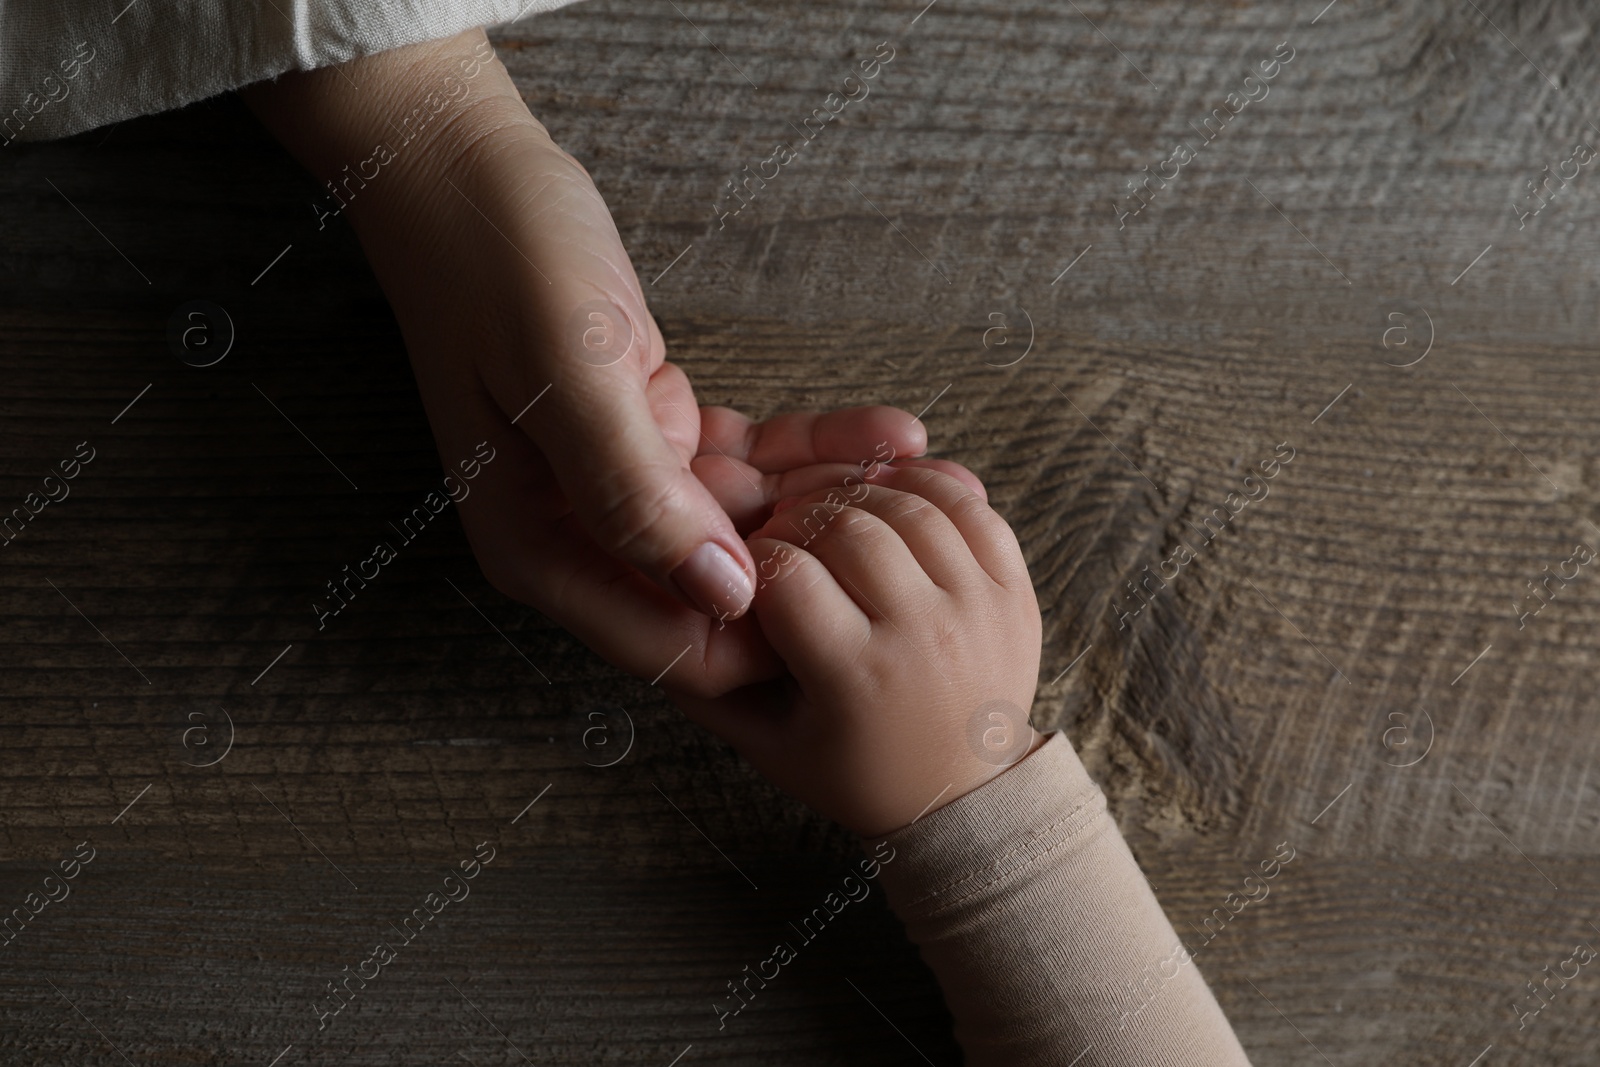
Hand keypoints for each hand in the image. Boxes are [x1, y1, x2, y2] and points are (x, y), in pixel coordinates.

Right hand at [243, 29, 977, 696]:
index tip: (856, 612)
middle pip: (719, 595)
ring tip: (931, 483)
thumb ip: (635, 496)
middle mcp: (582, 533)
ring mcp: (623, 487)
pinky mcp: (660, 437)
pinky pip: (754, 463)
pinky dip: (816, 450)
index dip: (765, 646)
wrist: (468, 171)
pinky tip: (894, 434)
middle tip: (916, 544)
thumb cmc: (500, 262)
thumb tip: (725, 596)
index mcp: (540, 547)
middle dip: (818, 578)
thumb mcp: (569, 379)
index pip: (668, 644)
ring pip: (750, 525)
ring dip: (833, 506)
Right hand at [673, 465, 1043, 836]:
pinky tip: (892, 498)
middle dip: (802, 517)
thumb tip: (668, 602)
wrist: (965, 796)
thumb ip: (708, 680)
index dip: (755, 557)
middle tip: (788, 535)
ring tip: (833, 517)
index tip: (752, 566)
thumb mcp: (765, 743)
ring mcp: (976, 607)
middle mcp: (922, 635)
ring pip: (908, 504)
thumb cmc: (856, 772)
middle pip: (847, 525)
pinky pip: (971, 507)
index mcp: (856, 677)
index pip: (788, 573)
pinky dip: (927, 488)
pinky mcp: (1015, 590)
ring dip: (860, 494)